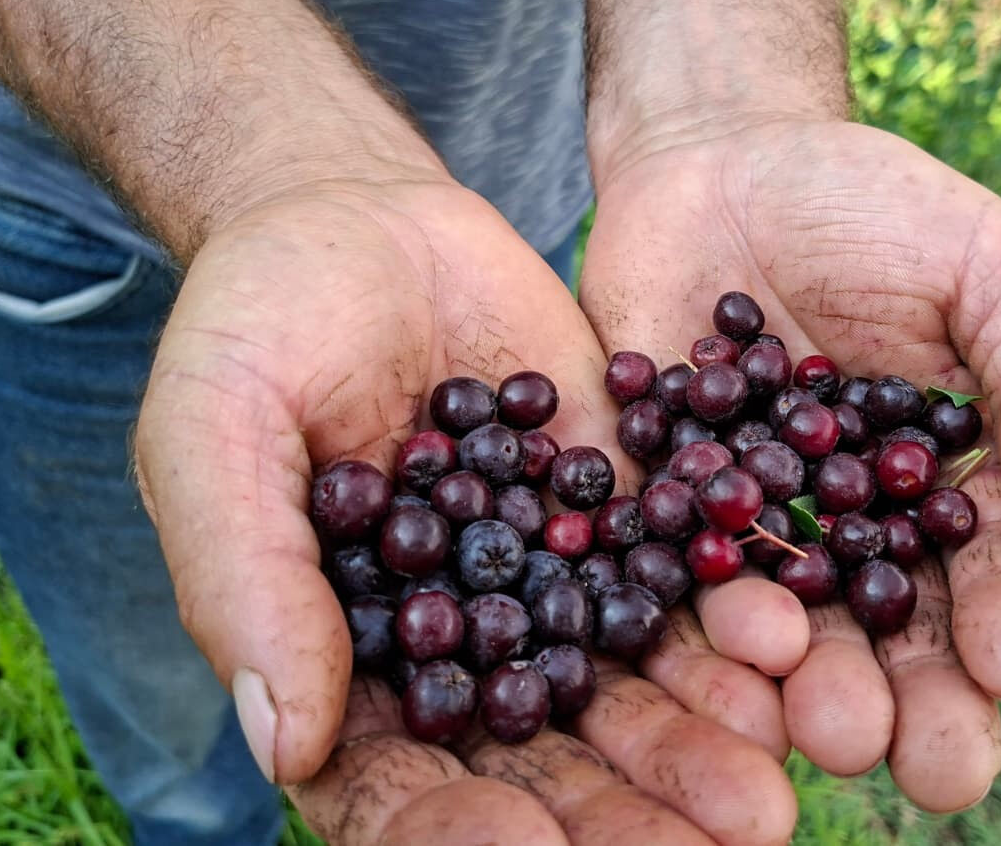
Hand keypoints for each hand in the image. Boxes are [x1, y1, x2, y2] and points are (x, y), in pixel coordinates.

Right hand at [133, 177, 797, 843]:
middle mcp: (455, 649)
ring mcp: (545, 585)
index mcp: (343, 662)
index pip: (394, 784)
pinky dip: (731, 629)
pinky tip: (784, 658)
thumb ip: (245, 580)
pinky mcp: (619, 514)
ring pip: (624, 693)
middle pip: (536, 760)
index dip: (454, 830)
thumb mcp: (215, 433)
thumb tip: (286, 746)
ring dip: (693, 747)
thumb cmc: (255, 326)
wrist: (360, 217)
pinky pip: (679, 585)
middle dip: (614, 815)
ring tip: (764, 798)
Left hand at [580, 118, 1000, 810]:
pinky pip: (673, 577)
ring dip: (811, 688)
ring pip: (788, 631)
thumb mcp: (984, 265)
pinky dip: (693, 621)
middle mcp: (857, 535)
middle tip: (938, 769)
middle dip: (921, 704)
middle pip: (896, 637)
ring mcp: (756, 532)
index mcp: (957, 488)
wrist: (719, 161)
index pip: (999, 576)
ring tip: (831, 732)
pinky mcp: (661, 513)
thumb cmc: (875, 207)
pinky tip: (717, 661)